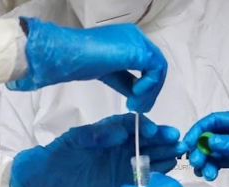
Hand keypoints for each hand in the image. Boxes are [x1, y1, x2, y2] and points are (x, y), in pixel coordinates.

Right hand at [7, 17, 166, 112]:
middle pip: (156, 66)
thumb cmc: (79, 61)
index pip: (147, 64)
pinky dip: (148, 86)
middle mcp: (135, 37)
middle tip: (139, 109)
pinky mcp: (138, 50)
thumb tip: (135, 96)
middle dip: (150, 91)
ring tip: (136, 106)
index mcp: (128, 40)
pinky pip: (156, 70)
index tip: (135, 104)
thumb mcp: (109, 73)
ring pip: (159, 69)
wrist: (69, 55)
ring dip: (150, 92)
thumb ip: (125, 81)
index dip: (145, 86)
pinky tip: (134, 95)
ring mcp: (137, 41)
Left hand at [10, 113, 178, 186]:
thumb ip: (97, 134)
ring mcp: (124, 161)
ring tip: (178, 153)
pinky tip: (168, 168)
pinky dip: (155, 171)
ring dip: (164, 154)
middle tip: (177, 140)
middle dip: (162, 139)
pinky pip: (142, 174)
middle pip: (146, 139)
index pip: (133, 125)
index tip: (154, 131)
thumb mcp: (76, 138)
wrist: (51, 179)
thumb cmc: (62, 153)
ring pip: (148, 155)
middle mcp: (121, 144)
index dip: (145, 127)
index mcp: (111, 129)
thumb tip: (120, 133)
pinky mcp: (123, 179)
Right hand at [179, 111, 228, 186]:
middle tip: (196, 164)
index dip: (198, 131)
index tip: (187, 145)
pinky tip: (209, 176)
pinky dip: (212, 168)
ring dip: (205, 161)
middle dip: (200, 149)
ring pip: (213, 152)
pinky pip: (221, 163)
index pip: (214, 122)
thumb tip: (210, 142)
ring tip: (205, 175)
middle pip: (210, 137)